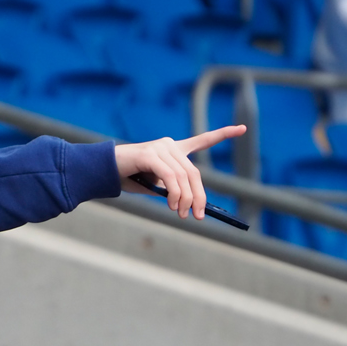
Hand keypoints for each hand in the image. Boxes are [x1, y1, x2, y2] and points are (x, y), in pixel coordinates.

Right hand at [116, 125, 246, 218]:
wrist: (103, 171)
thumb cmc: (128, 178)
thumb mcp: (155, 185)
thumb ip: (172, 189)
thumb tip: (188, 202)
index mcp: (172, 150)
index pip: (201, 140)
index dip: (222, 134)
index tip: (242, 129)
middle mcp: (169, 145)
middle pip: (194, 173)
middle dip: (198, 197)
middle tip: (196, 216)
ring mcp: (160, 148)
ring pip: (183, 178)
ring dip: (184, 200)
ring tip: (179, 213)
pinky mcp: (150, 155)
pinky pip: (170, 177)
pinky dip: (174, 193)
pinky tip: (170, 204)